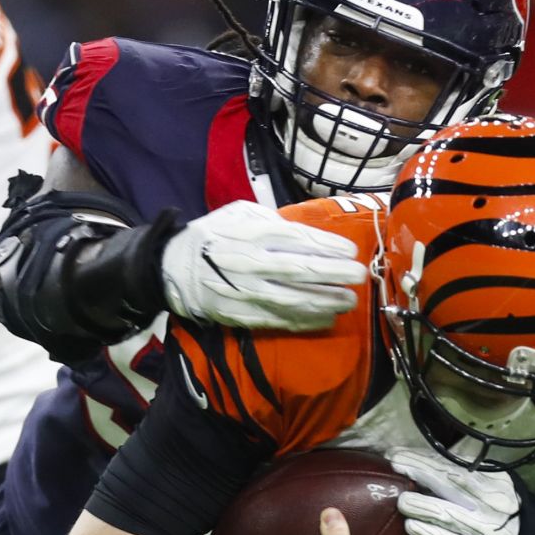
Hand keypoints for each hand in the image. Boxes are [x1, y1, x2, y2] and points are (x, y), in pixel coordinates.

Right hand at [161, 200, 365, 330]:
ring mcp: (247, 292)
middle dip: (336, 274)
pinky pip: (281, 320)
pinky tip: (327, 318)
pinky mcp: (243, 315)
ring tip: (349, 300)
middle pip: (302, 271)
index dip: (328, 247)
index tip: (351, 251)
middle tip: (360, 276)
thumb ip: (273, 220)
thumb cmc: (213, 236)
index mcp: (251, 233)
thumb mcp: (239, 214)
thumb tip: (308, 233)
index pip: (298, 240)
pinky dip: (307, 321)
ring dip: (328, 302)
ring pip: (295, 300)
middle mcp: (251, 263)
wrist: (174, 270)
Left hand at [388, 449, 521, 534]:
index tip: (400, 455)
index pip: (455, 469)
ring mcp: (481, 534)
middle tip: (396, 470)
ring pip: (446, 517)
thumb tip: (429, 454)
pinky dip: (426, 534)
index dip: (425, 461)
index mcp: (494, 487)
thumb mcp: (493, 482)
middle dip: (419, 476)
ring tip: (402, 501)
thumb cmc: (495, 507)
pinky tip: (412, 526)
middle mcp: (489, 509)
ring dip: (420, 508)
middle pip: (449, 489)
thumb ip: (467, 469)